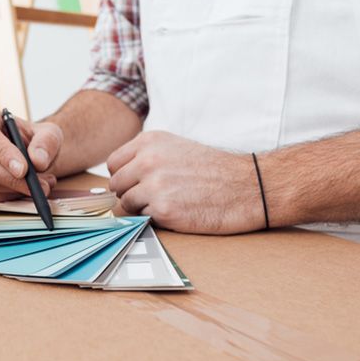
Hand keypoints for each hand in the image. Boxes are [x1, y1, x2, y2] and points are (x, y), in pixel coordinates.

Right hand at [0, 110, 61, 201]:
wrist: (35, 157)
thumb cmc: (38, 141)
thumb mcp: (50, 134)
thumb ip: (46, 143)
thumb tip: (38, 161)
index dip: (3, 153)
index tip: (23, 170)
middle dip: (10, 179)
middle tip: (36, 186)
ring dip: (15, 189)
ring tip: (41, 185)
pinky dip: (9, 198)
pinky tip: (26, 191)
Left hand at [107, 131, 264, 234]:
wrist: (246, 186)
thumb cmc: (213, 170)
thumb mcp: (175, 147)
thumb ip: (145, 156)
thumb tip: (118, 176)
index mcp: (149, 142)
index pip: (113, 164)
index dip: (124, 177)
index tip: (137, 183)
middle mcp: (147, 160)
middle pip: (116, 185)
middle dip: (130, 194)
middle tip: (154, 197)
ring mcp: (154, 185)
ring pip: (126, 204)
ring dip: (142, 208)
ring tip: (168, 202)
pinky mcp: (163, 209)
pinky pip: (144, 219)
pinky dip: (157, 219)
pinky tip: (178, 211)